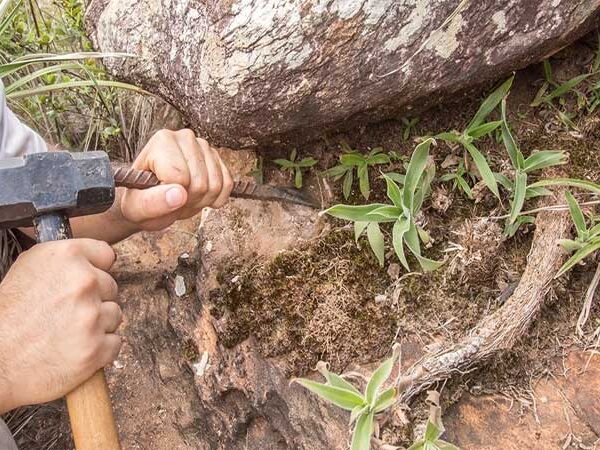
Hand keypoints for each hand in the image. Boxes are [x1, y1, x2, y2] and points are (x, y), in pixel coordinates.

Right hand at [0, 239, 120, 411]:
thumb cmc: (7, 317)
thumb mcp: (28, 270)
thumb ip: (64, 262)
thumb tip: (90, 260)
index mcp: (66, 257)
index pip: (106, 254)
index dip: (97, 269)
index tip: (89, 281)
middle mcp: (83, 281)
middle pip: (111, 287)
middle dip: (94, 300)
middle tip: (66, 313)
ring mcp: (92, 315)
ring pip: (114, 314)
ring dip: (98, 325)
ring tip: (67, 332)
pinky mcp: (96, 347)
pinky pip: (115, 342)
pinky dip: (99, 349)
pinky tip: (74, 349)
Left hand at [119, 129, 233, 230]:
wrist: (150, 199)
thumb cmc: (140, 200)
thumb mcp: (137, 207)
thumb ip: (152, 202)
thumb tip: (178, 194)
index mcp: (162, 141)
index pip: (180, 177)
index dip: (173, 197)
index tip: (160, 197)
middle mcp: (185, 137)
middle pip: (200, 183)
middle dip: (188, 201)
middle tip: (172, 200)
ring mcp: (204, 146)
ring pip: (216, 185)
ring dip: (202, 201)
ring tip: (183, 198)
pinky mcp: (217, 158)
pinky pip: (227, 184)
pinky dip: (216, 198)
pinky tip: (200, 197)